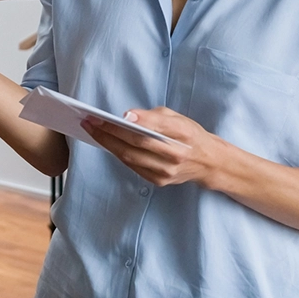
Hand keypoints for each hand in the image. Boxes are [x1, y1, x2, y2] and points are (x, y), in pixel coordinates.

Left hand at [82, 107, 231, 188]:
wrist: (208, 162)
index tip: (107, 116)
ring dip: (108, 144)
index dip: (128, 123)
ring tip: (92, 130)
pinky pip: (133, 167)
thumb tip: (128, 116)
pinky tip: (106, 143)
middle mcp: (175, 155)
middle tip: (89, 122)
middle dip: (109, 133)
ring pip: (130, 158)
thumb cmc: (190, 135)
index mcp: (183, 133)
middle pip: (135, 145)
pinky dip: (118, 154)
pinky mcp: (160, 181)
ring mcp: (167, 172)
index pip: (150, 129)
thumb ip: (154, 116)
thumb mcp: (178, 118)